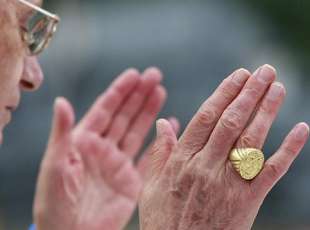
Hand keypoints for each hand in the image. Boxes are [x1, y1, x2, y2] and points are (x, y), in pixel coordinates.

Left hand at [33, 68, 167, 229]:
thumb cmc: (55, 203)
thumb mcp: (55, 166)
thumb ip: (62, 134)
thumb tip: (61, 101)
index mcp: (84, 142)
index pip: (105, 110)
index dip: (119, 91)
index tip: (134, 74)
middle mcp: (103, 149)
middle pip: (124, 116)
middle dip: (139, 95)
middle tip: (154, 76)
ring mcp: (118, 164)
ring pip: (137, 131)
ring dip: (149, 112)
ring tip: (161, 92)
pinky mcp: (131, 181)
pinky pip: (148, 157)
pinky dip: (159, 143)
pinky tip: (169, 127)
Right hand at [139, 65, 308, 229]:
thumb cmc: (163, 221)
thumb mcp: (151, 186)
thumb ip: (159, 153)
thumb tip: (162, 123)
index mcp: (182, 161)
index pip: (206, 118)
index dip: (224, 93)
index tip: (238, 75)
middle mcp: (207, 167)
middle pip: (232, 122)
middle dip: (249, 92)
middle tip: (264, 70)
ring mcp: (230, 183)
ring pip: (252, 139)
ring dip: (267, 110)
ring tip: (278, 86)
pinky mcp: (249, 200)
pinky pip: (273, 171)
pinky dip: (290, 149)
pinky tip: (302, 128)